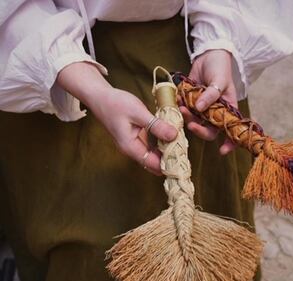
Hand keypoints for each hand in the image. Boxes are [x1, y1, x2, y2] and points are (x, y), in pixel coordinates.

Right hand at [57, 62, 176, 174]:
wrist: (100, 96)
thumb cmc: (116, 103)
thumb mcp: (138, 113)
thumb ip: (156, 125)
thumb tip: (174, 136)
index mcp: (131, 147)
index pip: (153, 165)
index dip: (168, 165)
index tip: (183, 160)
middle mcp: (132, 149)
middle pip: (154, 162)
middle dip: (169, 159)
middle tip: (185, 151)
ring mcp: (135, 144)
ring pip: (154, 154)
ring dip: (166, 150)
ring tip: (182, 144)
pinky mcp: (137, 137)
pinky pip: (152, 145)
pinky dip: (162, 142)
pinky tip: (172, 136)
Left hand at [180, 49, 236, 154]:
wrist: (208, 54)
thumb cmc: (220, 67)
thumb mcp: (219, 80)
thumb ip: (211, 95)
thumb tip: (200, 108)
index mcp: (227, 110)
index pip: (231, 132)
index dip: (229, 144)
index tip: (222, 151)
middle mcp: (215, 113)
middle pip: (209, 131)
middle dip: (199, 130)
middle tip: (190, 124)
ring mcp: (202, 109)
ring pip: (195, 121)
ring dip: (187, 118)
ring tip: (181, 107)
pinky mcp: (191, 102)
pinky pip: (185, 111)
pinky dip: (180, 108)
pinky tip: (178, 100)